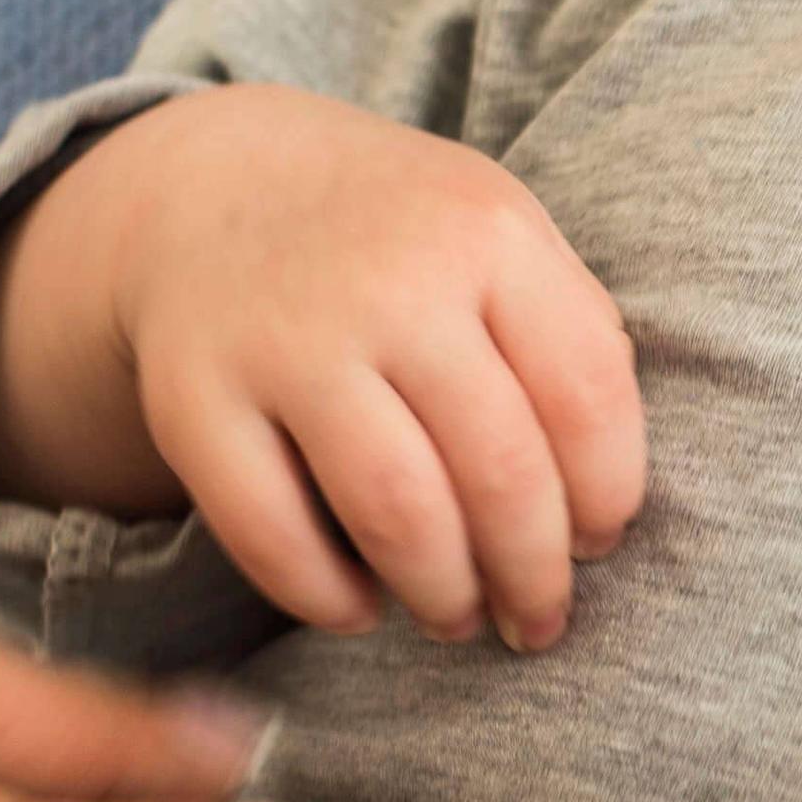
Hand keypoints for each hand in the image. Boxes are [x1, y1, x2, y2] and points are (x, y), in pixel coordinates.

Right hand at [0, 85, 645, 654]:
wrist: (214, 183)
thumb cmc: (394, 236)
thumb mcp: (496, 229)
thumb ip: (569, 331)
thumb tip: (607, 491)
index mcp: (488, 232)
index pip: (588, 399)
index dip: (606, 498)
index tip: (595, 542)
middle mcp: (391, 281)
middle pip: (501, 473)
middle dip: (534, 576)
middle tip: (537, 618)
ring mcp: (286, 340)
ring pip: (398, 514)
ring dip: (443, 594)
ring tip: (456, 617)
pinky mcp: (194, 397)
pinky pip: (270, 533)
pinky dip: (325, 597)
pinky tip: (358, 608)